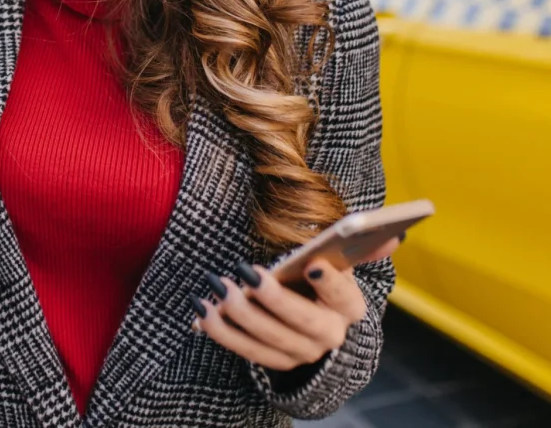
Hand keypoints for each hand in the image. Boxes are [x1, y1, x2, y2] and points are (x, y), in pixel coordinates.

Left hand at [191, 237, 399, 371]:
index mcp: (348, 308)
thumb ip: (362, 248)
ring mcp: (300, 354)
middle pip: (302, 323)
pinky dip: (221, 332)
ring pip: (269, 340)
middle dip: (274, 299)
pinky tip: (202, 310)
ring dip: (239, 315)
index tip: (313, 264)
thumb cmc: (324, 284)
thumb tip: (394, 235)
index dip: (330, 283)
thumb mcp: (342, 265)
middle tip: (247, 272)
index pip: (344, 297)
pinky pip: (244, 351)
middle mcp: (328, 336)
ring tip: (217, 286)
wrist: (318, 330)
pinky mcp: (273, 361)